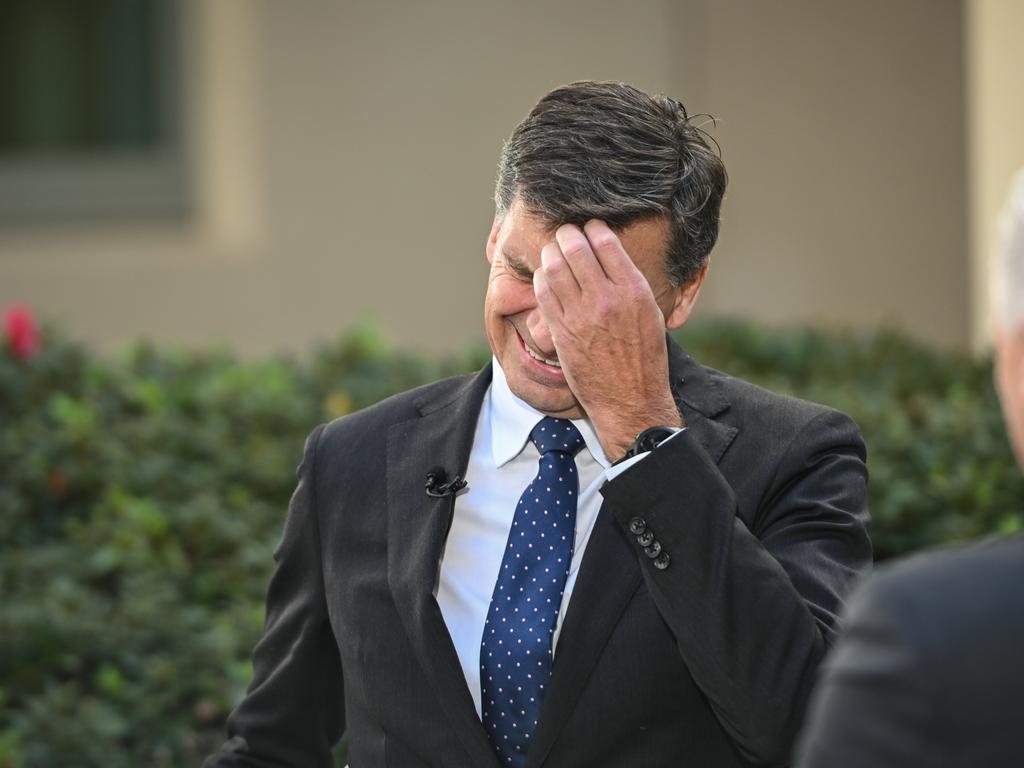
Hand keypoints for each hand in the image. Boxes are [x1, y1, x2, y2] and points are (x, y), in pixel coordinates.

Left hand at [533, 220, 682, 459]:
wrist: (630, 399)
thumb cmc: (644, 359)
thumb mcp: (650, 314)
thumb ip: (630, 283)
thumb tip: (610, 254)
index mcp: (633, 290)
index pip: (606, 242)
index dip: (593, 228)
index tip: (589, 227)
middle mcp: (606, 299)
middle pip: (575, 248)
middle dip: (567, 235)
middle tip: (565, 233)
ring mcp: (581, 315)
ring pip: (554, 268)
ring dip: (550, 254)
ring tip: (553, 253)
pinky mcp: (561, 332)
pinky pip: (543, 294)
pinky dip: (541, 280)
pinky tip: (545, 278)